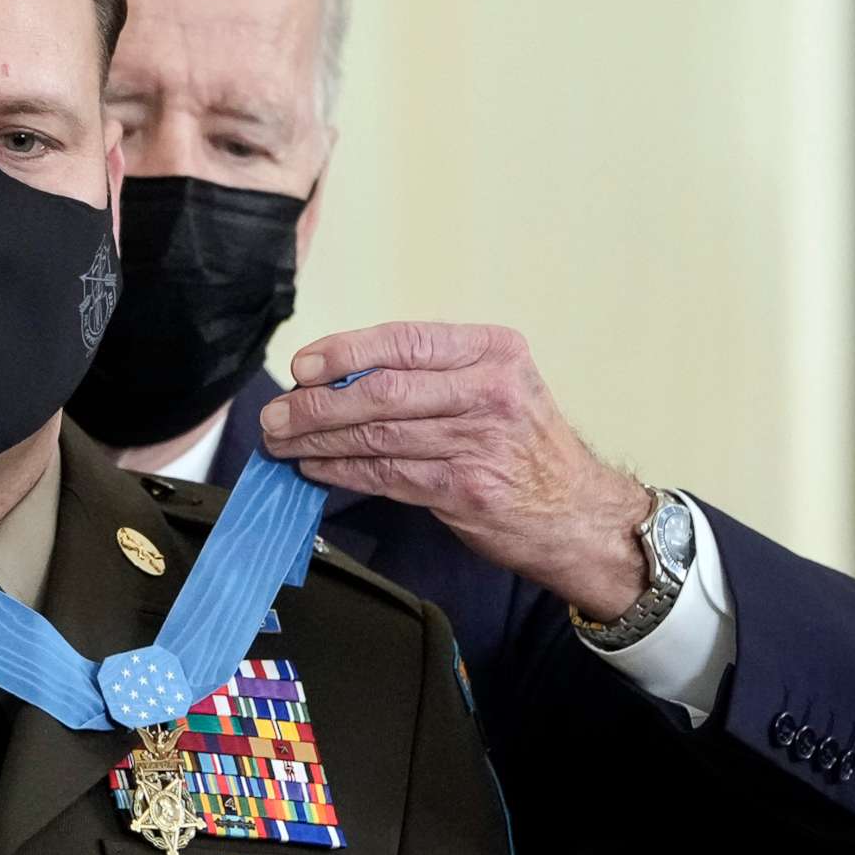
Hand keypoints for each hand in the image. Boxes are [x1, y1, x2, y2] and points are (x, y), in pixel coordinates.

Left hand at [259, 321, 652, 619]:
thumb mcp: (497, 387)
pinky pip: (386, 475)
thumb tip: (340, 378)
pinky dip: (341, 471)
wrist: (578, 513)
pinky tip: (313, 467)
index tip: (302, 366)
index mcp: (493, 352)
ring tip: (282, 441)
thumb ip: (433, 376)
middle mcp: (489, 391)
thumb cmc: (527, 446)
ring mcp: (478, 442)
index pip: (405, 341)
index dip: (345, 352)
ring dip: (318, 440)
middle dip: (318, 403)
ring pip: (377, 436)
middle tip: (276, 414)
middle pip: (383, 391)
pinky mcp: (464, 490)